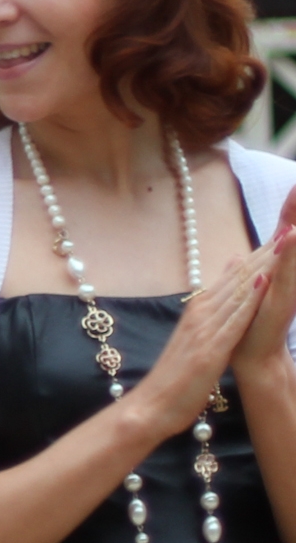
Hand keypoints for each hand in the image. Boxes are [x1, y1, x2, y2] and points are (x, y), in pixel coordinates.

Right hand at [128, 250, 272, 438]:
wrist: (151, 406)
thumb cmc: (175, 376)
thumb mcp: (195, 340)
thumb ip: (209, 314)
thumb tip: (221, 297)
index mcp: (198, 311)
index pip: (233, 278)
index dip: (259, 256)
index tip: (281, 234)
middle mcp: (200, 314)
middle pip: (238, 278)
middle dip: (265, 252)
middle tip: (290, 226)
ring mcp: (205, 330)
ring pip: (239, 291)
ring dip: (263, 266)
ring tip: (284, 241)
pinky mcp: (211, 349)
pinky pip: (234, 319)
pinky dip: (250, 298)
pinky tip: (264, 281)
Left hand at [234, 187, 295, 376]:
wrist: (256, 359)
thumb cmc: (254, 327)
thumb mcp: (252, 291)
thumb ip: (256, 268)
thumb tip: (250, 252)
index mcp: (277, 269)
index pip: (286, 233)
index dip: (291, 209)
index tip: (295, 183)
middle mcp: (286, 275)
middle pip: (295, 236)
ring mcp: (287, 286)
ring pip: (295, 250)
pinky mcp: (282, 301)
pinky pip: (288, 274)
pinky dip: (290, 255)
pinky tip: (292, 234)